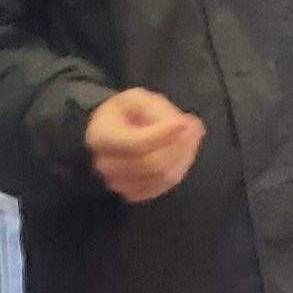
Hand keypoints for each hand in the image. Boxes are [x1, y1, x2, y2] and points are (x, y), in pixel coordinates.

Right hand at [82, 87, 204, 202]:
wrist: (115, 131)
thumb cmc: (126, 112)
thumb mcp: (137, 99)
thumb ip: (159, 110)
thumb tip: (185, 127)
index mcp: (101, 136)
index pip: (136, 144)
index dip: (162, 136)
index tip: (184, 122)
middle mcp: (105, 163)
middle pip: (151, 164)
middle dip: (177, 147)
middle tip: (192, 130)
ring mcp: (118, 182)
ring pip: (161, 178)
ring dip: (181, 158)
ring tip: (185, 140)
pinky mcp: (131, 193)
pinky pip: (162, 188)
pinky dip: (176, 171)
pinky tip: (176, 156)